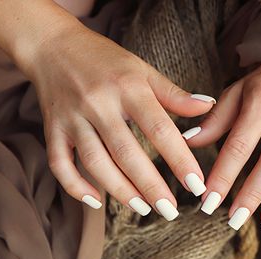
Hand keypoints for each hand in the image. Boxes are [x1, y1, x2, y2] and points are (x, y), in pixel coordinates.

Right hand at [31, 23, 214, 217]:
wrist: (53, 45)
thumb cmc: (106, 60)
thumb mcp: (143, 70)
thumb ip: (174, 94)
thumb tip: (207, 107)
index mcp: (128, 88)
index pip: (159, 129)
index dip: (179, 159)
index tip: (196, 185)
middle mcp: (99, 104)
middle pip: (127, 153)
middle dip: (151, 186)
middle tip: (170, 211)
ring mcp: (73, 118)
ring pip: (95, 162)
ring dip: (120, 190)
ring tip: (143, 208)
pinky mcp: (53, 129)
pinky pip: (60, 163)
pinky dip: (75, 186)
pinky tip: (96, 202)